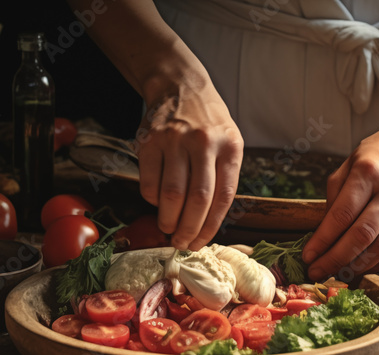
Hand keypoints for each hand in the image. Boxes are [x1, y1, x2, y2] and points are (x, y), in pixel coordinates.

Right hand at [136, 86, 243, 250]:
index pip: (223, 197)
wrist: (180, 87)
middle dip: (188, 229)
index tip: (200, 242)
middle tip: (181, 242)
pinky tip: (157, 202)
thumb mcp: (229, 143)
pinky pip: (149, 182)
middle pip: (197, 199)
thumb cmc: (209, 124)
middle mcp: (203, 142)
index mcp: (229, 146)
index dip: (210, 226)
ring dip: (168, 219)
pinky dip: (152, 200)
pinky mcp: (149, 141)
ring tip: (168, 228)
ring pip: (171, 195)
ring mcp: (174, 140)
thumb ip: (224, 177)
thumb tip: (207, 223)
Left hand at [302, 119, 378, 279]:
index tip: (308, 256)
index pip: (341, 214)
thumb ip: (334, 195)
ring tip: (337, 274)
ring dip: (356, 266)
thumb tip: (324, 233)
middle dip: (335, 259)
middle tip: (317, 272)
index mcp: (368, 172)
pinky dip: (378, 263)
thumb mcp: (349, 163)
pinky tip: (361, 268)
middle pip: (361, 235)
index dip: (322, 240)